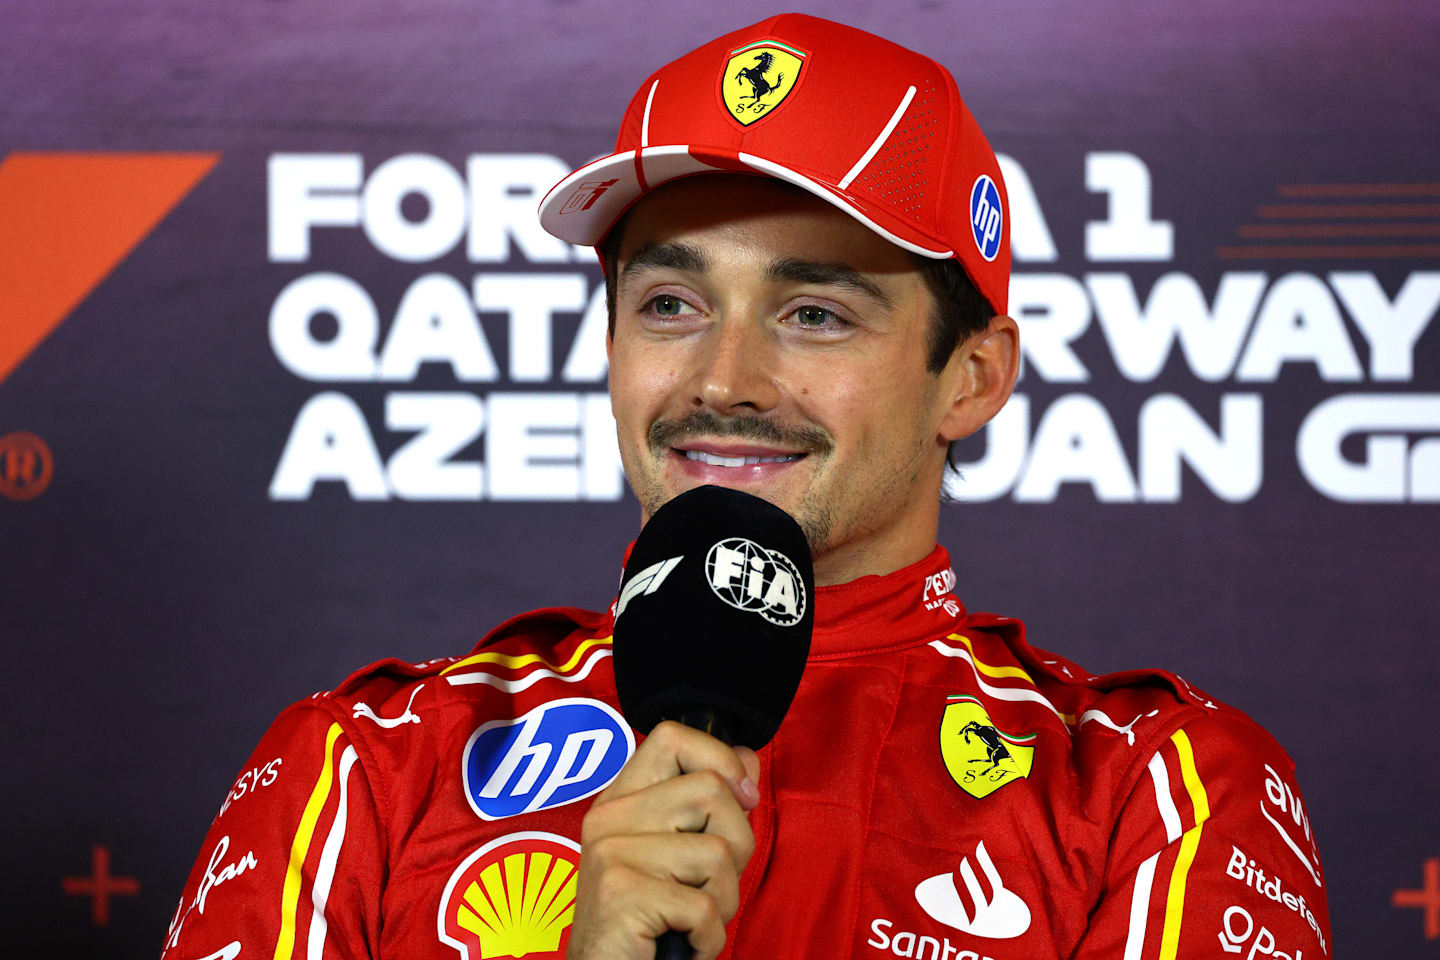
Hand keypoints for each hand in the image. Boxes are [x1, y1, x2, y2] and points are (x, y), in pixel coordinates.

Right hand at [565, 720, 761, 959]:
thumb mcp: (682, 855)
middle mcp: (609, 817)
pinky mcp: (620, 892)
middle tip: (707, 886)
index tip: (737, 801)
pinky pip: (705, 906)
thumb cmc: (650, 925)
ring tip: (690, 921)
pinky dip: (709, 938)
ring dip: (723, 900)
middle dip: (737, 845)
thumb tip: (746, 759)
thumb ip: (710, 805)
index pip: (672, 736)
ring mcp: (610, 852)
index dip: (719, 759)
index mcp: (621, 800)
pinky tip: (683, 945)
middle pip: (711, 789)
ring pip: (719, 851)